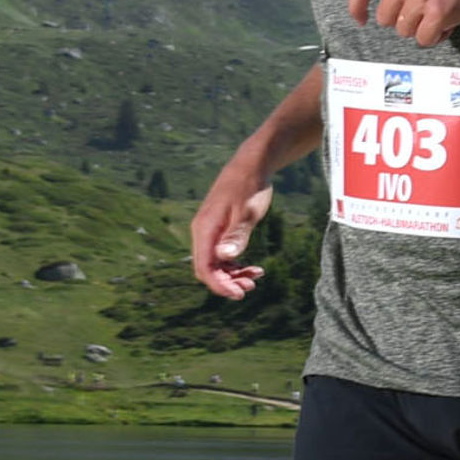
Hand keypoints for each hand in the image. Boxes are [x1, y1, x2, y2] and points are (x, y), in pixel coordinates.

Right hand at [190, 170, 273, 299]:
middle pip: (208, 268)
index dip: (219, 284)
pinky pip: (222, 254)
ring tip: (256, 277)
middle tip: (251, 287)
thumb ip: (236, 235)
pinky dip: (236, 264)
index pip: (204, 267)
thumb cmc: (249, 187)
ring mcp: (210, 231)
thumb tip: (224, 257)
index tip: (239, 294)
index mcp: (205, 228)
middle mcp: (203, 232)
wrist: (252, 165)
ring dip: (233, 274)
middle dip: (227, 282)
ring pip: (216, 263)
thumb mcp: (247, 212)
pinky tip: (253, 267)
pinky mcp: (219, 230)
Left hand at [346, 0, 459, 47]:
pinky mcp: (438, 13)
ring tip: (439, 13)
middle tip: (424, 9)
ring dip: (420, 28)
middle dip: (402, 18)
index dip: (356, 7)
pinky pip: (423, 39)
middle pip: (385, 17)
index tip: (360, 19)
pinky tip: (447, 25)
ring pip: (404, 30)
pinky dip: (435, 37)